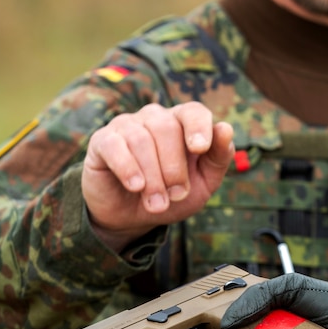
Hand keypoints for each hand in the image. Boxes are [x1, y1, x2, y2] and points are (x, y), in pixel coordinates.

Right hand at [81, 101, 233, 250]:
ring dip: (152, 177)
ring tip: (157, 203)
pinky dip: (128, 168)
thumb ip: (218, 157)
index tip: (200, 149)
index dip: (198, 127)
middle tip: (176, 195)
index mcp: (183, 122)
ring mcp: (127, 125)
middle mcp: (155, 117)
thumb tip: (225, 128)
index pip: (193, 111)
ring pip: (142, 140)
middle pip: (167, 128)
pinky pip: (115, 146)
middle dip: (174, 167)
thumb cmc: (173, 195)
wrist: (132, 217)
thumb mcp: (204, 183)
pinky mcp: (102, 141)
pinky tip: (135, 186)